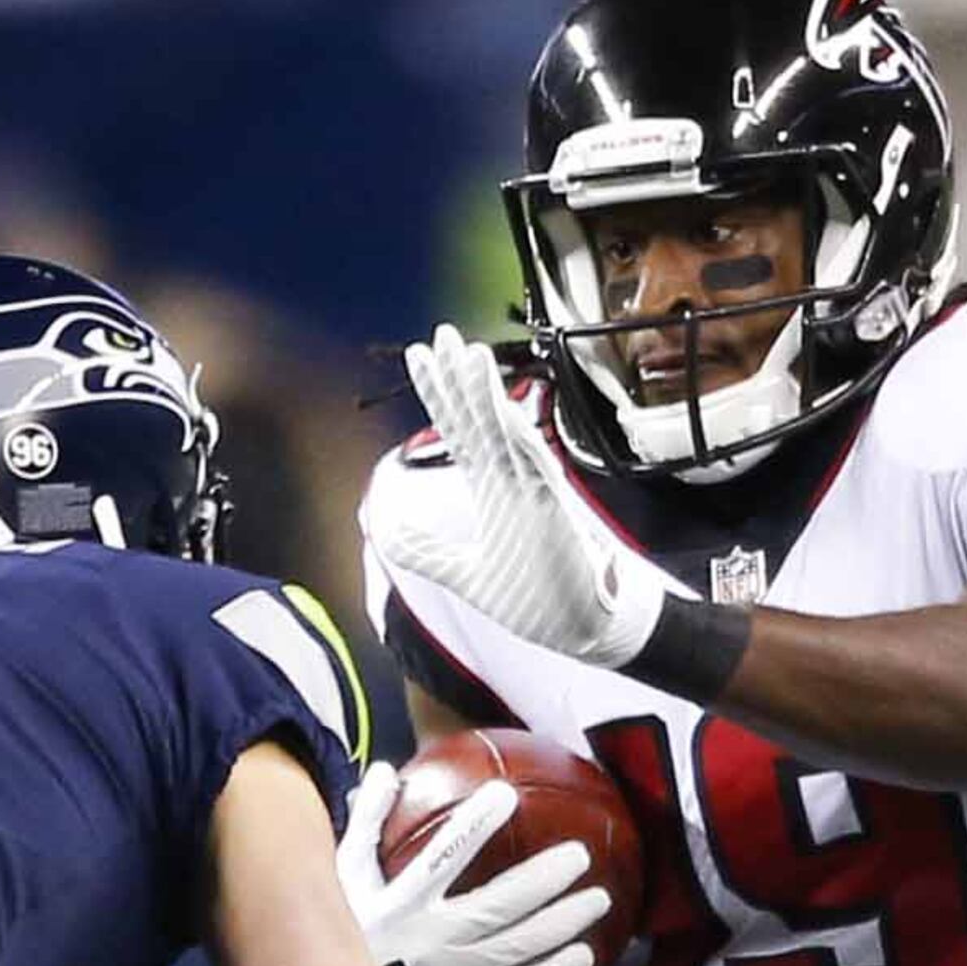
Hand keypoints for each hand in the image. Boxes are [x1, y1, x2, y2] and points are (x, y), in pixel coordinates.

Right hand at [334, 758, 611, 965]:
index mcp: (399, 904)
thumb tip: (384, 770)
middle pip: (495, 909)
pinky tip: (581, 956)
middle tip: (581, 855)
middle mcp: (428, 941)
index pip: (441, 859)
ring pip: (514, 951)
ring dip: (559, 926)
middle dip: (541, 882)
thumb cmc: (345, 928)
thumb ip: (365, 823)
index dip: (473, 827)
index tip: (505, 794)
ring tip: (598, 901)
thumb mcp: (342, 875)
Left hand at [367, 327, 667, 672]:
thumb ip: (424, 551)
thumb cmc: (535, 600)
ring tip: (467, 352)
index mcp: (492, 488)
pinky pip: (536, 466)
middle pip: (479, 418)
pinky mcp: (556, 511)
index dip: (439, 393)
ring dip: (486, 394)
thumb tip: (382, 531)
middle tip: (439, 333)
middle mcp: (513, 480)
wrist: (584, 631)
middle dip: (458, 376)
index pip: (459, 429)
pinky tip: (500, 408)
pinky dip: (518, 437)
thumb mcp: (464, 575)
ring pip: (506, 432)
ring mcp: (536, 492)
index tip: (419, 355)